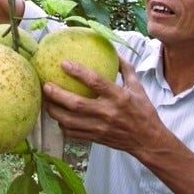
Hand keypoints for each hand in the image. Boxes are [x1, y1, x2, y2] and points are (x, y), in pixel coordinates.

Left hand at [42, 57, 161, 155]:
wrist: (148, 141)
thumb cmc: (143, 112)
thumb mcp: (138, 87)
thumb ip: (126, 69)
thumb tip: (115, 52)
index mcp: (119, 97)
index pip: (96, 82)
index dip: (78, 72)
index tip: (63, 63)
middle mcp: (108, 113)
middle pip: (76, 104)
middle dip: (57, 94)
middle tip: (46, 85)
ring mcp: (100, 128)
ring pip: (70, 121)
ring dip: (54, 111)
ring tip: (45, 101)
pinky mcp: (96, 138)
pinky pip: (73, 133)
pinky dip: (62, 125)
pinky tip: (57, 117)